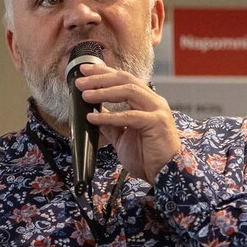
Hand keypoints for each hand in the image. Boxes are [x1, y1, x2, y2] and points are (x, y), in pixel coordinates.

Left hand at [76, 62, 180, 182]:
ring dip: (104, 92)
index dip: (104, 72)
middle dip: (101, 77)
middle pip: (126, 80)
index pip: (124, 80)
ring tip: (86, 95)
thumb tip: (95, 114)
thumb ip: (111, 125)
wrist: (165, 175)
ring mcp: (157, 111)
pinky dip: (109, 116)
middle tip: (81, 80)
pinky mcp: (156, 123)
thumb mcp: (123, 138)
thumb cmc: (148, 157)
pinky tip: (94, 118)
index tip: (86, 71)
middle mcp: (154, 102)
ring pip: (128, 91)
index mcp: (147, 102)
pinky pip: (129, 116)